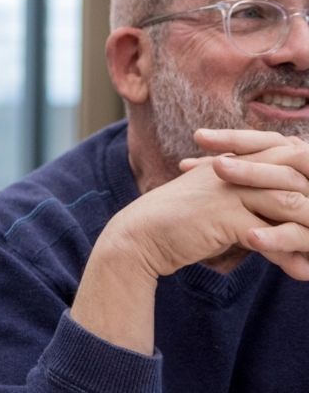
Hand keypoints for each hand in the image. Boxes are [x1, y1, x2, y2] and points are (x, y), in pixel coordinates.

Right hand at [71, 128, 308, 354]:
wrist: (138, 237)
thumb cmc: (176, 224)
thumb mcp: (217, 204)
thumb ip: (249, 204)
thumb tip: (283, 224)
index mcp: (233, 161)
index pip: (289, 157)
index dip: (307, 180)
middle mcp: (234, 170)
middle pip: (296, 181)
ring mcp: (229, 191)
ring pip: (290, 206)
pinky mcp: (224, 217)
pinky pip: (271, 237)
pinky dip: (289, 257)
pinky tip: (300, 273)